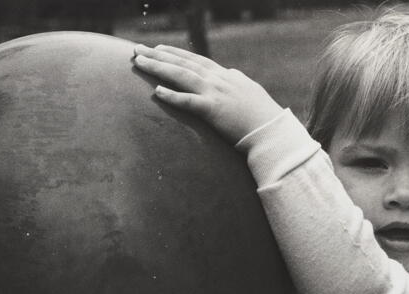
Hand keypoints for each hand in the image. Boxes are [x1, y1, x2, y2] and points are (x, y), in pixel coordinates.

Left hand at [133, 44, 282, 143]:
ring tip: (139, 62)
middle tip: (137, 49)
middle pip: (183, 63)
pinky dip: (172, 95)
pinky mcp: (214, 110)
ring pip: (181, 76)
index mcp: (226, 76)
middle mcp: (218, 79)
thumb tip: (232, 73)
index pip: (195, 60)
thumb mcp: (249, 91)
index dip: (175, 53)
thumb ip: (237, 81)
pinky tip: (156, 91)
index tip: (158, 48)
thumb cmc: (263, 116)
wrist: (272, 130)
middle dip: (158, 55)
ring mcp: (215, 93)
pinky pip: (189, 101)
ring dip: (158, 68)